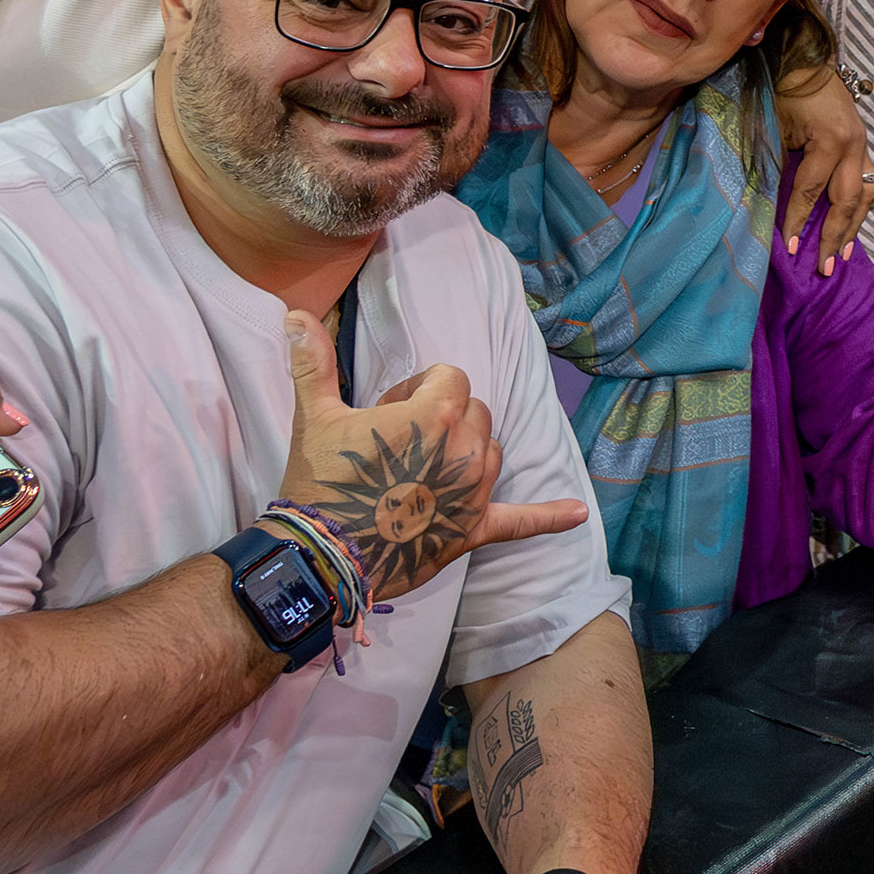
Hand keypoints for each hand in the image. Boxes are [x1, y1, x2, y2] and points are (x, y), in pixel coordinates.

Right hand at [278, 312, 586, 605]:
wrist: (320, 557)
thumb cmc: (320, 482)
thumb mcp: (315, 416)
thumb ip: (313, 362)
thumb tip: (295, 316)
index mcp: (435, 414)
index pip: (451, 378)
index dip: (418, 392)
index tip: (388, 413)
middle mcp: (465, 449)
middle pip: (475, 412)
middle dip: (444, 420)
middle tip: (398, 445)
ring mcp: (474, 492)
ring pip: (490, 451)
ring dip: (467, 453)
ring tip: (422, 470)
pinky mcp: (473, 530)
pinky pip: (521, 521)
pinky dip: (550, 517)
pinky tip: (578, 515)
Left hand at [774, 67, 873, 274]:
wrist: (804, 57)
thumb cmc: (784, 89)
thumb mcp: (775, 126)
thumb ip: (778, 165)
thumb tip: (771, 207)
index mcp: (831, 140)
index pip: (812, 192)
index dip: (798, 222)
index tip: (788, 250)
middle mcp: (854, 145)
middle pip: (847, 201)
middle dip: (835, 237)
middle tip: (823, 267)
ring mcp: (862, 144)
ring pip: (865, 194)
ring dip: (854, 227)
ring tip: (842, 255)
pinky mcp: (862, 143)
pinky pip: (867, 182)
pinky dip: (859, 206)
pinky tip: (852, 224)